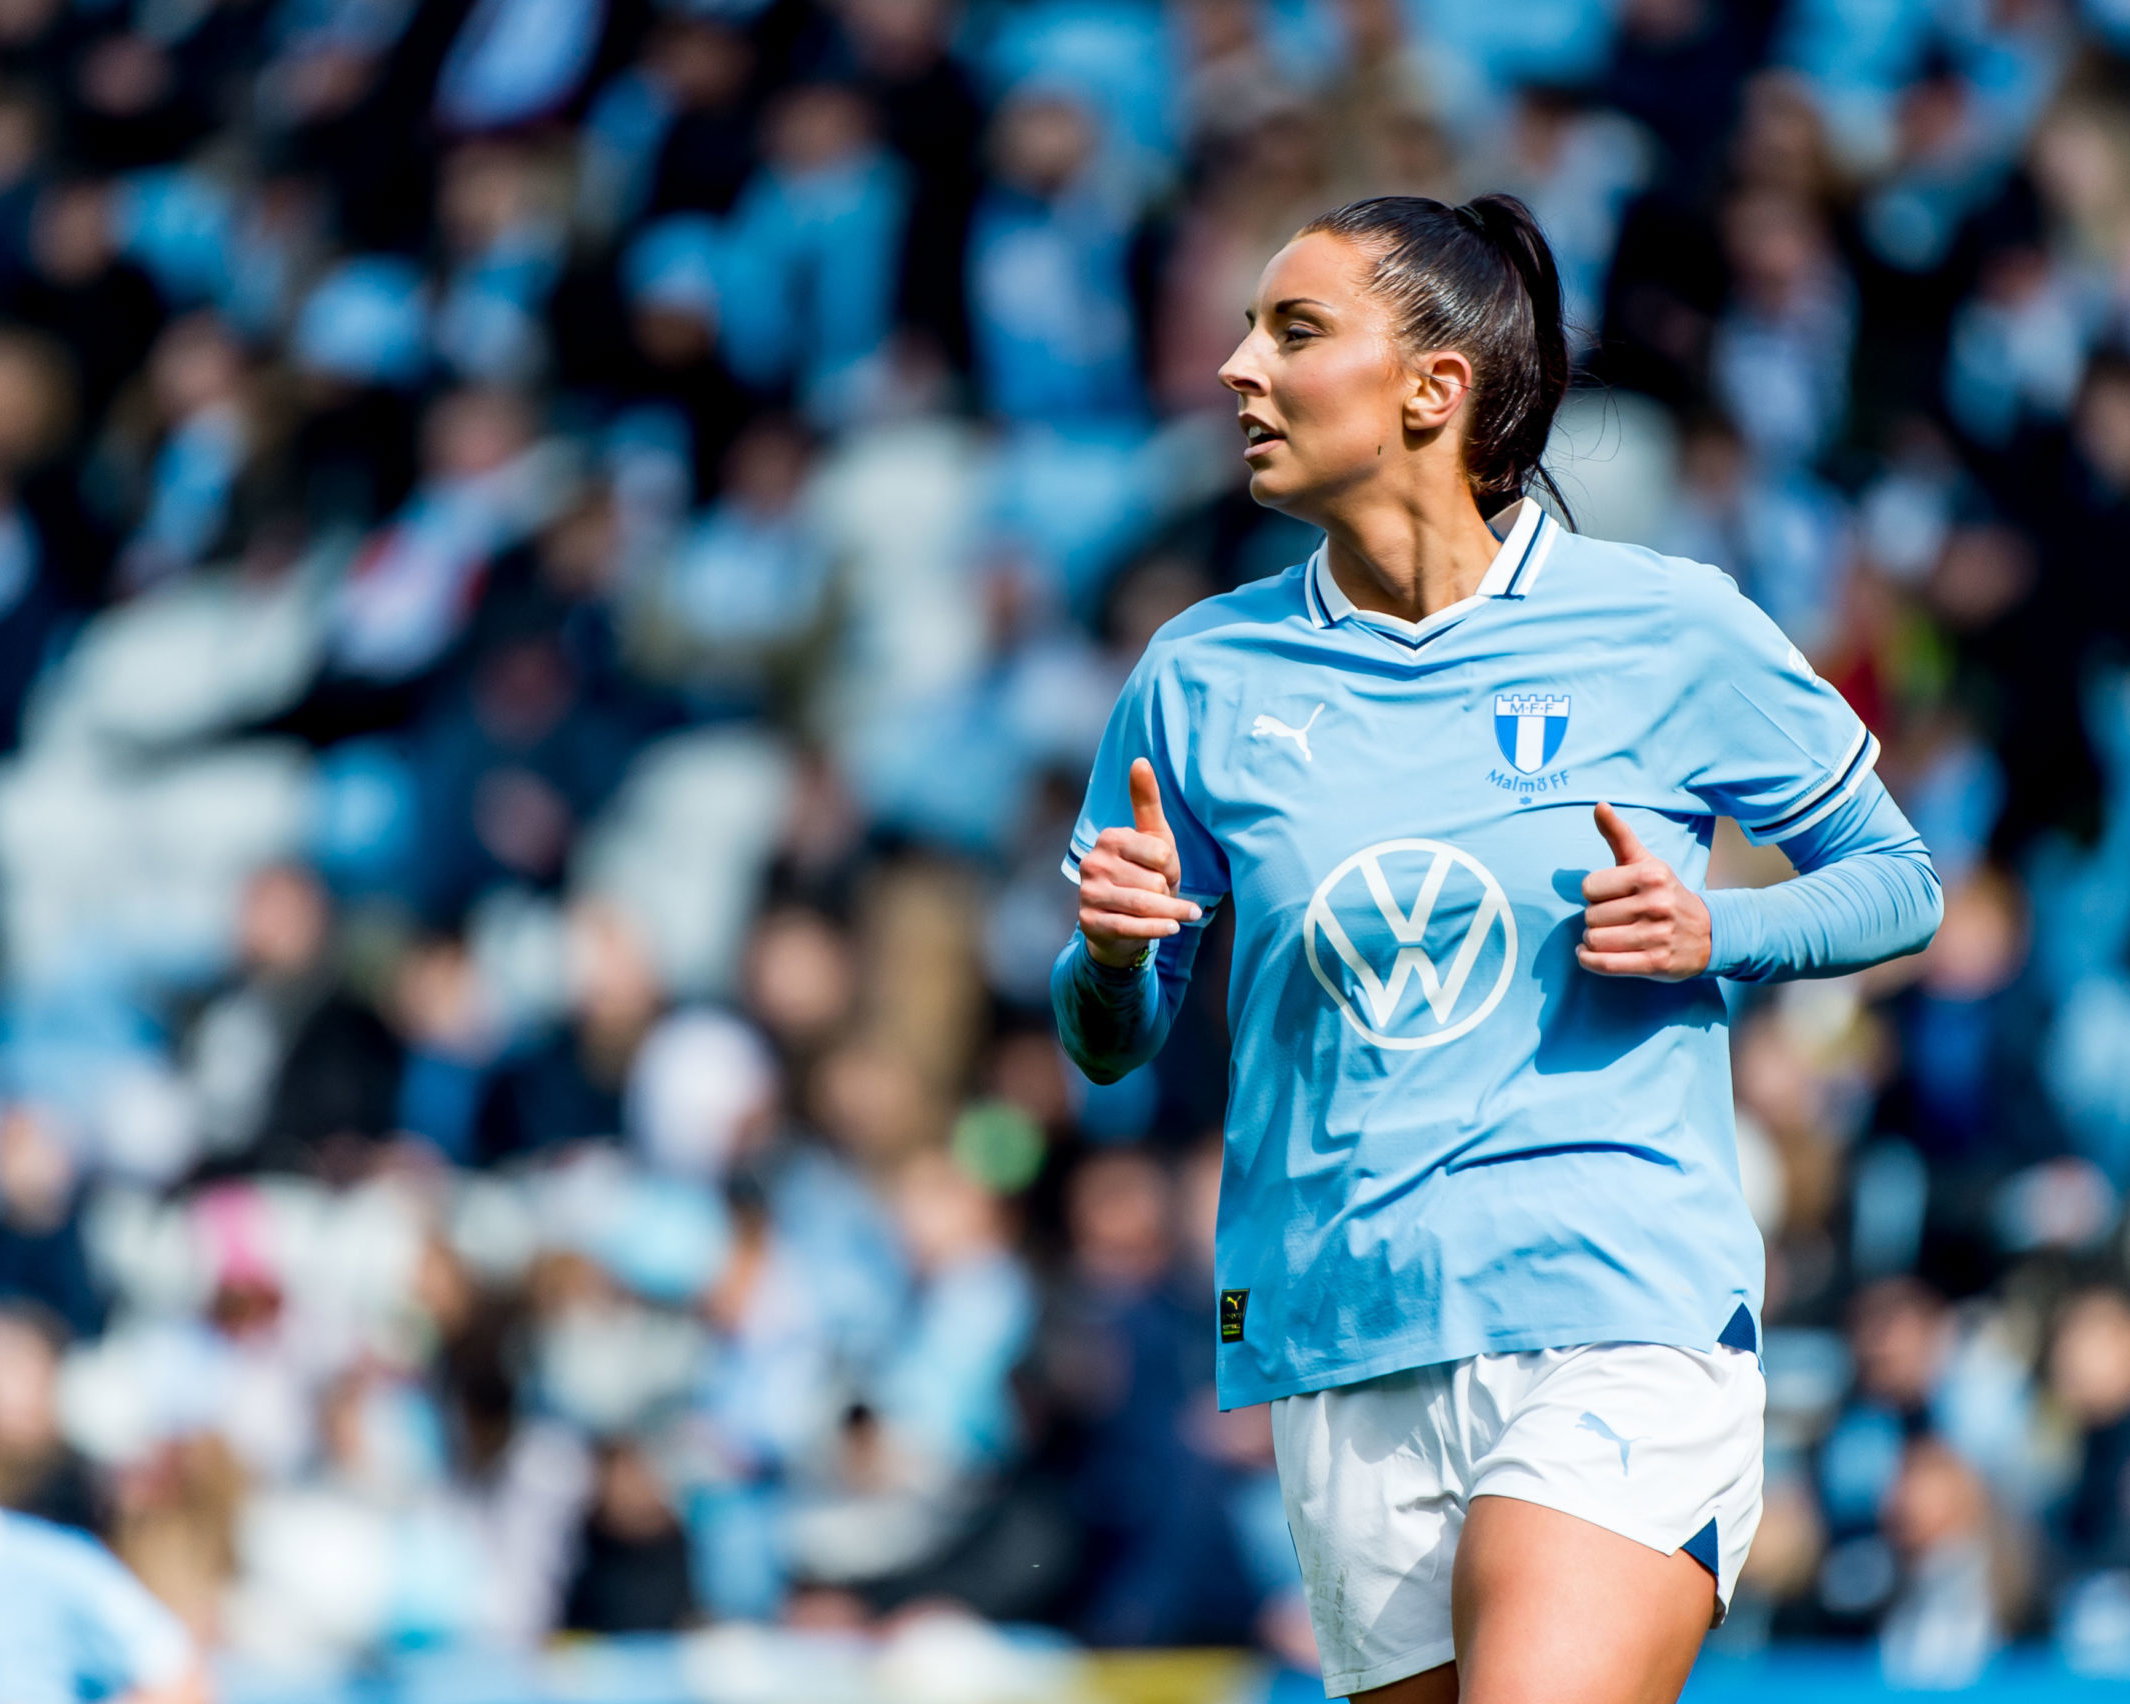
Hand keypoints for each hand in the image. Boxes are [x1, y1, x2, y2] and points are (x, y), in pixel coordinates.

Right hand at [1078, 758, 1201, 966]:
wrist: (1123, 923)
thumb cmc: (1144, 875)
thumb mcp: (1153, 838)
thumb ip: (1147, 801)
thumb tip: (1140, 760)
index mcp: (1109, 838)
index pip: (1162, 854)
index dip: (1173, 868)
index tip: (1168, 872)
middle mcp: (1093, 863)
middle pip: (1154, 883)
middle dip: (1169, 893)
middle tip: (1167, 895)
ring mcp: (1088, 893)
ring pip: (1144, 906)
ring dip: (1171, 914)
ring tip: (1184, 916)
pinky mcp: (1089, 922)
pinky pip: (1131, 927)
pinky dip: (1157, 930)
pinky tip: (1171, 928)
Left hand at [1577, 801, 1711, 980]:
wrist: (1709, 933)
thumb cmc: (1665, 894)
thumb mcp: (1646, 862)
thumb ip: (1619, 835)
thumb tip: (1599, 805)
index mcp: (1650, 875)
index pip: (1589, 887)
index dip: (1593, 894)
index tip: (1608, 896)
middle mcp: (1655, 904)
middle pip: (1590, 916)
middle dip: (1594, 919)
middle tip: (1613, 918)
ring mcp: (1657, 935)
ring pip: (1595, 940)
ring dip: (1591, 941)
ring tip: (1606, 936)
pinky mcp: (1656, 963)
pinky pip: (1605, 964)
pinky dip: (1589, 961)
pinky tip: (1589, 954)